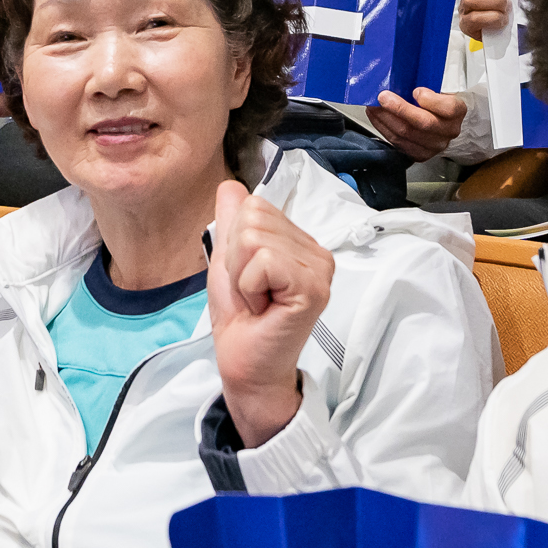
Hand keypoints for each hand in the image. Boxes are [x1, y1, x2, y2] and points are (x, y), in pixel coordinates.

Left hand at [207, 179, 332, 448]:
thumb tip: (230, 185)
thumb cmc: (240, 317)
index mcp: (300, 242)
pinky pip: (263, 260)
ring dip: (243, 276)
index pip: (254, 206)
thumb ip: (231, 222)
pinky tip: (265, 308)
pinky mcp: (313, 287)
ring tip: (259, 301)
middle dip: (238, 259)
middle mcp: (316, 252)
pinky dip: (250, 287)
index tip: (248, 278)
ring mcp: (319, 269)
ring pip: (254, 238)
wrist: (244, 363)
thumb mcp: (228, 260)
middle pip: (253, 217)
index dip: (235, 244)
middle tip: (253, 293)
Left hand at [367, 88, 466, 161]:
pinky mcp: (420, 154)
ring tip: (374, 106)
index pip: (448, 108)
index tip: (416, 91)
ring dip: (385, 119)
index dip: (430, 100)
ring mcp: (435, 146)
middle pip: (423, 123)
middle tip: (383, 97)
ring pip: (406, 134)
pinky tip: (377, 118)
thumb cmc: (437, 102)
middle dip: (399, 109)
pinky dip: (384, 128)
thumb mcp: (438, 89)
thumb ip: (426, 85)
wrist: (441, 123)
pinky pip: (398, 143)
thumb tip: (400, 78)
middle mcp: (449, 131)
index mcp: (457, 111)